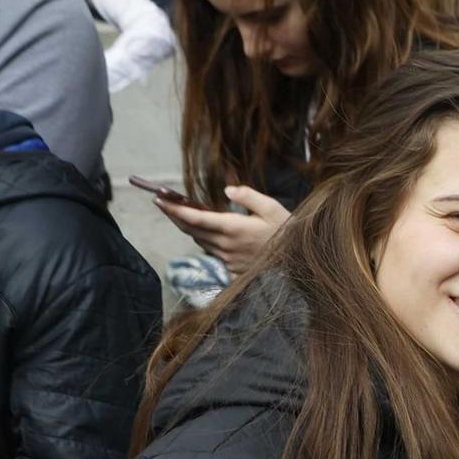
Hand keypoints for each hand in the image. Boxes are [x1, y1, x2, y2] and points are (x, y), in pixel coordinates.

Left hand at [155, 186, 290, 269]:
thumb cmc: (288, 233)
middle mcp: (225, 245)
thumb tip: (228, 189)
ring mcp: (228, 259)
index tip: (158, 200)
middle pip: (191, 230)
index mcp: (232, 227)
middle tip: (163, 204)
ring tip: (182, 216)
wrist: (300, 263)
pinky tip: (210, 235)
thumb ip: (249, 196)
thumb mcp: (273, 208)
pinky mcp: (233, 269)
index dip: (173, 209)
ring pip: (200, 242)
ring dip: (189, 229)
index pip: (194, 218)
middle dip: (175, 217)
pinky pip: (213, 254)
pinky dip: (206, 242)